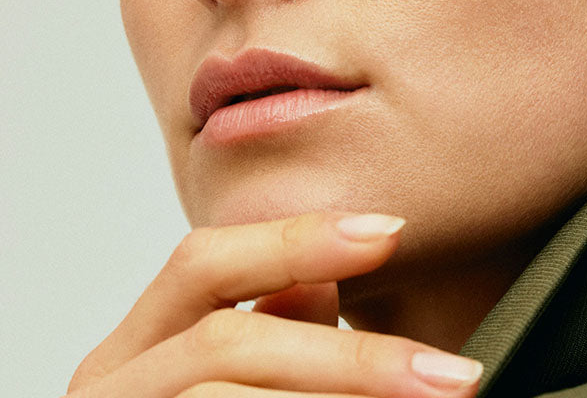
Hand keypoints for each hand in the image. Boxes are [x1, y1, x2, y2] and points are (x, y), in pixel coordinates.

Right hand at [66, 211, 483, 397]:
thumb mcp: (232, 385)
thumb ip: (271, 334)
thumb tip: (325, 276)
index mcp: (132, 354)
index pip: (202, 263)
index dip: (296, 240)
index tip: (392, 232)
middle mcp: (108, 396)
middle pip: (224, 344)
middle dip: (351, 358)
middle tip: (453, 377)